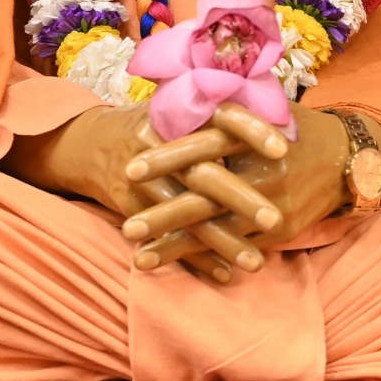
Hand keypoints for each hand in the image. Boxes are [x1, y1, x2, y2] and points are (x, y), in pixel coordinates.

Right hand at [1, 102, 283, 282]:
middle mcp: (160, 140)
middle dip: (240, 198)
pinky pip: (166, 235)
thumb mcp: (183, 106)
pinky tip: (223, 273)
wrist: (94, 142)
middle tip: (276, 219)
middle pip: (204, 172)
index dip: (251, 129)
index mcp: (180, 111)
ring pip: (187, 212)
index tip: (283, 147)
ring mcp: (141, 176)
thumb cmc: (158, 124)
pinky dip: (195, 257)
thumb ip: (224, 114)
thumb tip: (286, 122)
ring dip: (221, 240)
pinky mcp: (130, 206)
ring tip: (255, 263)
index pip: (221, 116)